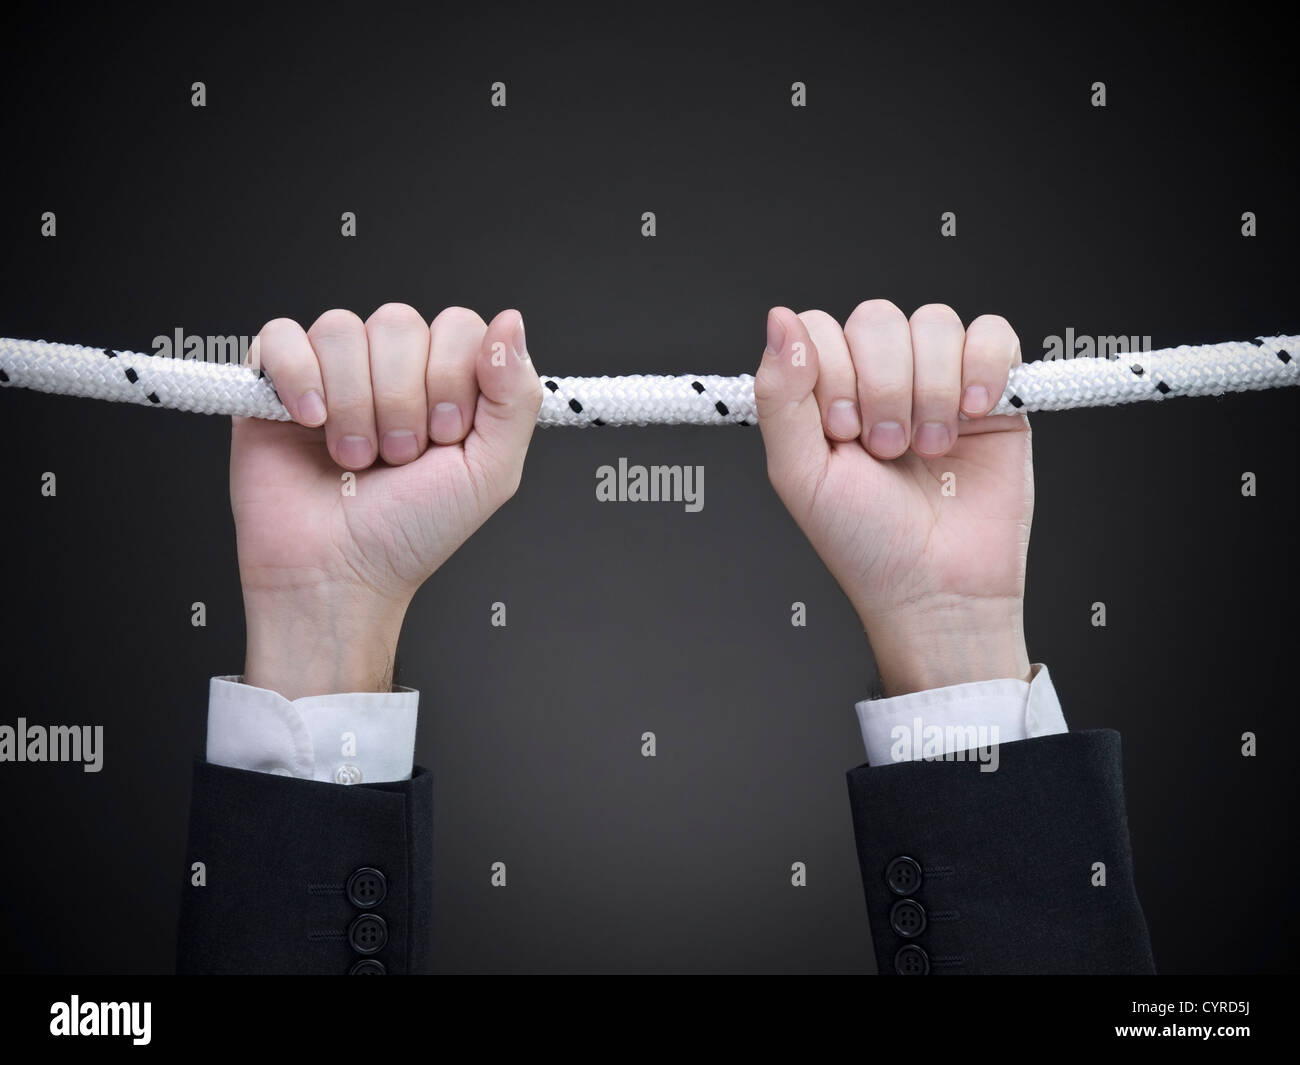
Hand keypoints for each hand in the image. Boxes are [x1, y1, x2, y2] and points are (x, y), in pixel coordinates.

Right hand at [232, 303, 541, 697]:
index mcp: (444, 380)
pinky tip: (311, 421)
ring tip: (354, 456)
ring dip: (354, 403)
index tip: (445, 434)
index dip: (452, 376)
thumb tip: (512, 322)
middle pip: (399, 322)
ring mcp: (330, 371)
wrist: (337, 574)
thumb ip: (514, 396)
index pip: (458, 325)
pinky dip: (299, 377)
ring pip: (341, 329)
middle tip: (398, 455)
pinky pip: (282, 336)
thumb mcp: (489, 471)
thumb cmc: (411, 532)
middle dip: (402, 399)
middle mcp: (389, 368)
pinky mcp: (273, 383)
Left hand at [754, 301, 1031, 696]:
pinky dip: (983, 366)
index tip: (842, 432)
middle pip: (877, 319)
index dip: (832, 372)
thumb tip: (779, 318)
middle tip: (888, 449)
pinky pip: (993, 333)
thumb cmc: (864, 542)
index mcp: (826, 392)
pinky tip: (973, 412)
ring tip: (930, 448)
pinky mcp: (995, 391)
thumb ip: (781, 395)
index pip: (821, 328)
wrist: (938, 589)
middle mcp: (879, 378)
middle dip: (883, 387)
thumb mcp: (799, 473)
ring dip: (931, 389)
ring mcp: (938, 380)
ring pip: (934, 323)